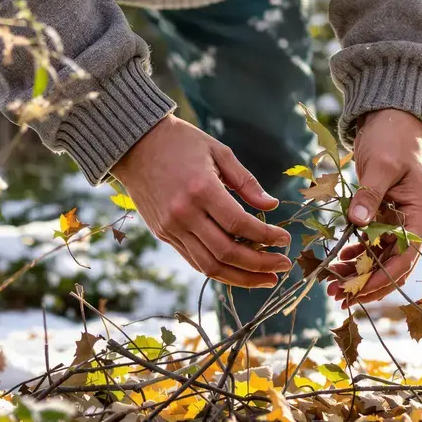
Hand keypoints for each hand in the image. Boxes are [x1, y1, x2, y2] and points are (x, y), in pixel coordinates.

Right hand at [112, 115, 291, 287]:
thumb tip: (271, 206)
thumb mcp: (218, 152)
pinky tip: (239, 270)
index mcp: (201, 189)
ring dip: (242, 277)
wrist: (135, 145)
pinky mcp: (163, 234)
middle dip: (260, 264)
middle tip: (283, 265)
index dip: (267, 237)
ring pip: (210, 265)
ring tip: (266, 278)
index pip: (239, 224)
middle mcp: (184, 213)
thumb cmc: (180, 142)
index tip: (285, 239)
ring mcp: (171, 227)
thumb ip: (246, 181)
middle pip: (227, 252)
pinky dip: (219, 269)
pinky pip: (194, 260)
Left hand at [328, 109, 421, 306]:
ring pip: (380, 260)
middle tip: (336, 295)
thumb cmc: (392, 140)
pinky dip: (356, 256)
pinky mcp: (385, 218)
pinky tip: (338, 260)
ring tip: (331, 283)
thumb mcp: (381, 166)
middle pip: (392, 267)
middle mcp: (414, 226)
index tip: (353, 291)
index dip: (379, 279)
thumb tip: (358, 223)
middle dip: (366, 284)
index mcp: (421, 217)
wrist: (392, 121)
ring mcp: (399, 224)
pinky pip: (372, 246)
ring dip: (358, 273)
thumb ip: (370, 195)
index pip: (404, 259)